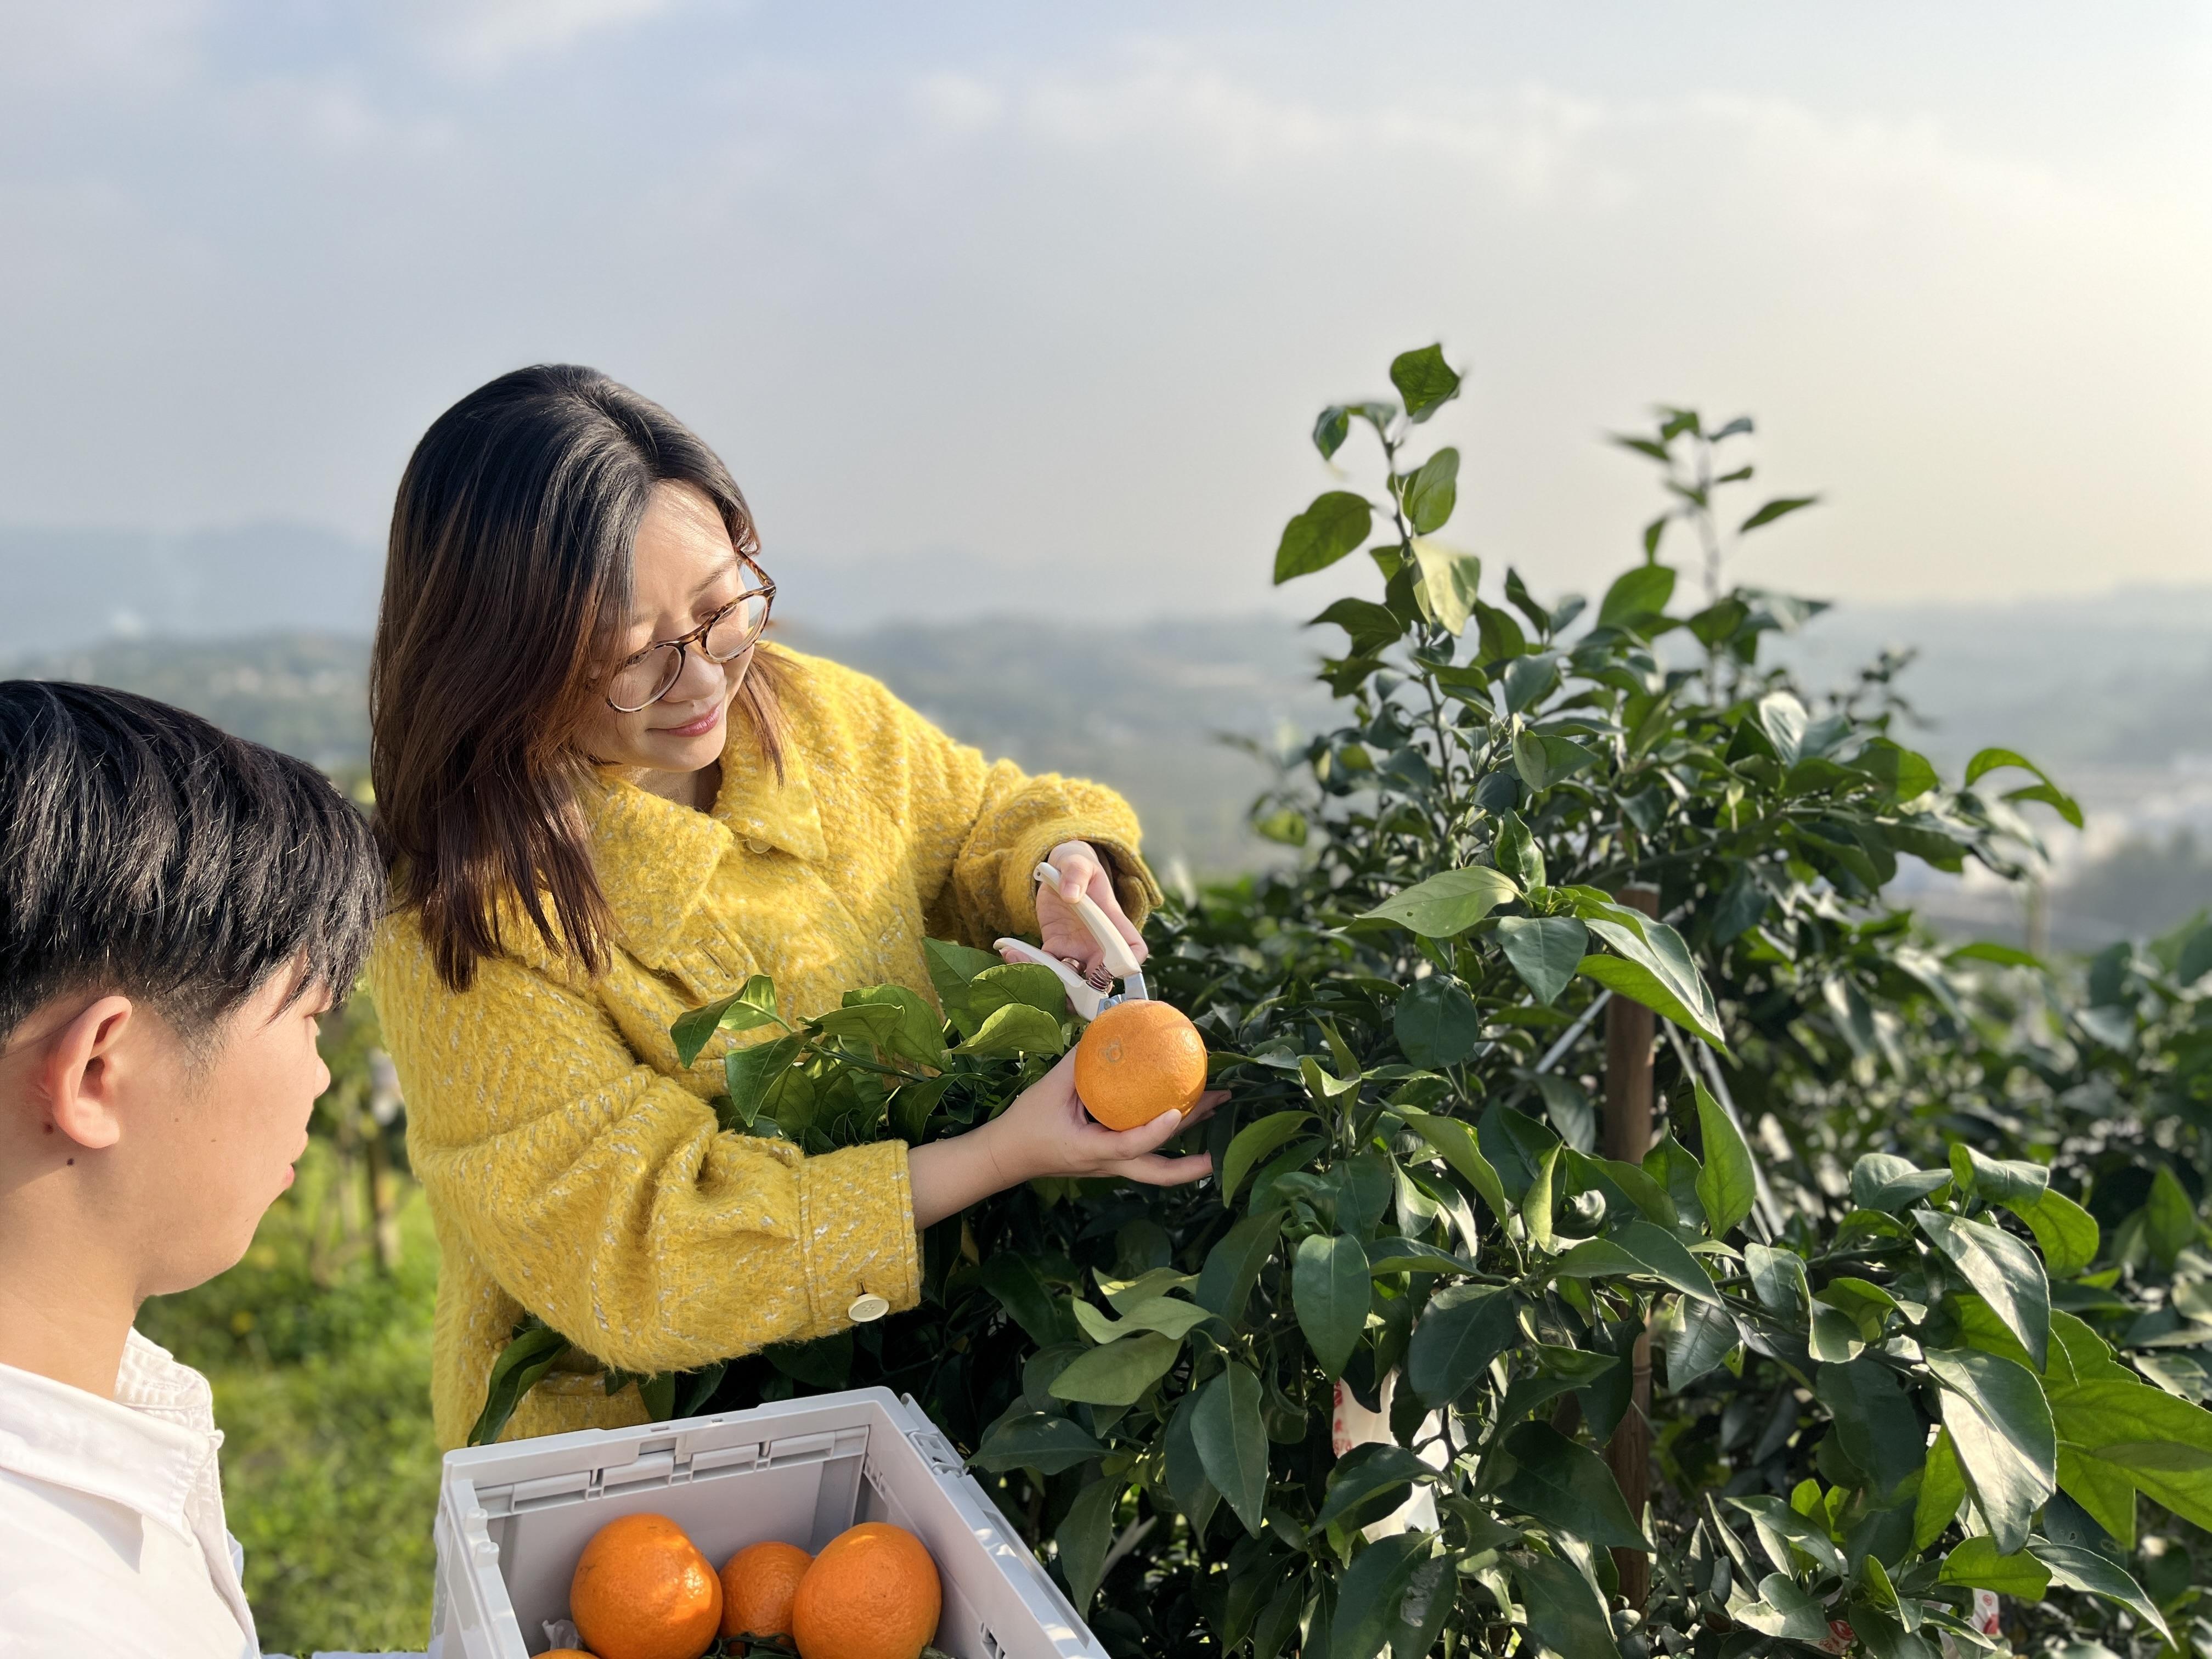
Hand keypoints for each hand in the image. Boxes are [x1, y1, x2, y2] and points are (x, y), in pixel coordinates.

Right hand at [989, 1052, 1222, 1185]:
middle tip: (1221, 1129)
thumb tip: (1107, 1030)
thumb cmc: (1026, 1124)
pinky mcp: (1110, 1159)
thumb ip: (1078, 1062)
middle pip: (1158, 1172)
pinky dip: (1167, 1135)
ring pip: (1157, 1164)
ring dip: (1189, 1145)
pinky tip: (1183, 1112)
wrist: (1007, 1156)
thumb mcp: (1049, 1090)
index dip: (1155, 1132)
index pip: (1130, 1146)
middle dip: (1194, 1160)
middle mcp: (1107, 1164)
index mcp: (1090, 1150)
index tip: (1175, 1112)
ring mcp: (1111, 1165)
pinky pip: (1146, 1154)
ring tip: (1215, 1108)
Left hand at [1034, 840, 1145, 979]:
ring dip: (1049, 981)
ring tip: (1020, 960)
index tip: (1109, 971)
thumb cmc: (1077, 865)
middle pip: (1102, 980)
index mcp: (1114, 925)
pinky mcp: (1056, 950)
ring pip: (1072, 982)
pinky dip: (1028, 965)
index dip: (1128, 966)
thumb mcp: (1078, 863)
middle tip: (1058, 986)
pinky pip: (1045, 967)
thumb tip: (1072, 893)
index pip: (1133, 950)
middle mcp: (1100, 945)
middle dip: (1084, 992)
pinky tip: (1010, 952)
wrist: (1058, 872)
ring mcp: (1078, 951)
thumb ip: (1077, 874)